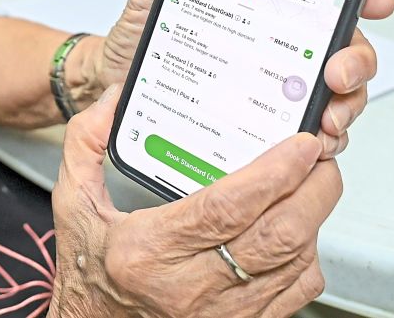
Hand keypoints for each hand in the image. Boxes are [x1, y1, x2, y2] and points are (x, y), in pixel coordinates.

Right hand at [50, 87, 337, 316]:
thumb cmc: (89, 273)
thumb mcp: (73, 203)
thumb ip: (85, 143)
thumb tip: (113, 98)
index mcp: (148, 251)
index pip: (226, 209)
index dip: (273, 174)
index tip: (299, 146)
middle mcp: (188, 288)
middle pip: (277, 237)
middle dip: (314, 190)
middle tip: (321, 157)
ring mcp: (220, 315)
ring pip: (295, 264)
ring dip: (314, 218)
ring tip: (313, 182)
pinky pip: (297, 292)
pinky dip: (308, 256)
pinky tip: (297, 230)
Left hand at [86, 0, 393, 157]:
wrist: (114, 82)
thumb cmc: (146, 30)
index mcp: (270, 2)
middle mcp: (285, 41)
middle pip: (346, 45)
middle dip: (358, 58)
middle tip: (337, 69)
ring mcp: (281, 82)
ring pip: (337, 93)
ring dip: (345, 105)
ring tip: (326, 117)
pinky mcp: (268, 121)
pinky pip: (308, 134)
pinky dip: (319, 141)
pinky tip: (311, 144)